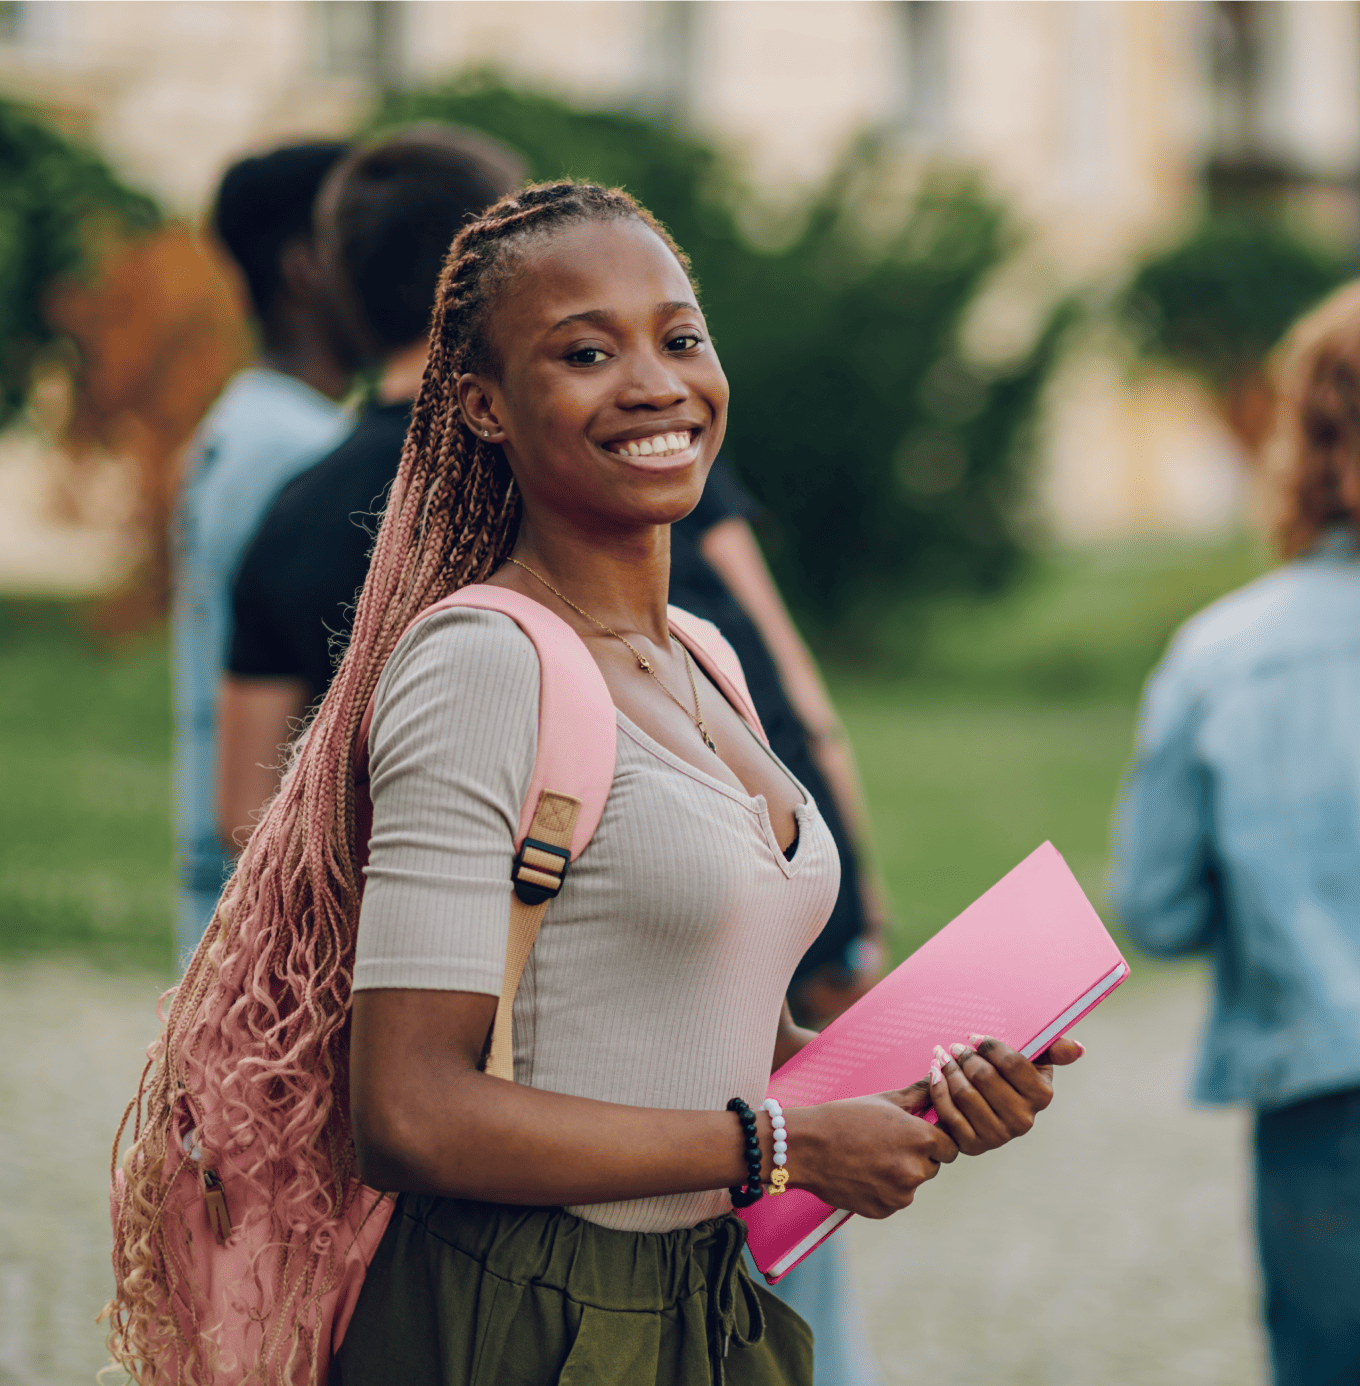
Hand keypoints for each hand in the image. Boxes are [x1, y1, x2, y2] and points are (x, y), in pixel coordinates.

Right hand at [786, 1091, 958, 1218]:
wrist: (805, 1147)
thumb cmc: (845, 1117)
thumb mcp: (885, 1100)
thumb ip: (919, 1093)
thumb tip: (940, 1076)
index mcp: (921, 1138)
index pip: (951, 1146)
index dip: (936, 1139)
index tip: (918, 1134)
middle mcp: (916, 1170)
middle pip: (933, 1166)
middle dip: (918, 1156)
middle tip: (888, 1143)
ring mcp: (900, 1194)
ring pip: (912, 1183)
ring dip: (901, 1174)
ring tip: (870, 1156)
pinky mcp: (884, 1210)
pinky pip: (894, 1199)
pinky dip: (883, 1189)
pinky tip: (862, 1172)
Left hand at [921, 1034, 1083, 1155]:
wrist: (986, 1107)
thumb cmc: (1010, 1076)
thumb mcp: (1034, 1060)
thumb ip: (1054, 1050)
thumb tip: (1078, 1048)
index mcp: (1042, 1095)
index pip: (1012, 1062)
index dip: (988, 1045)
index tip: (972, 1036)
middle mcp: (1024, 1120)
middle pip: (984, 1077)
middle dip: (964, 1056)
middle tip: (953, 1047)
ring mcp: (999, 1136)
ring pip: (965, 1093)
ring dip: (948, 1070)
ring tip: (941, 1057)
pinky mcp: (974, 1146)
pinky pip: (949, 1113)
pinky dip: (938, 1089)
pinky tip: (934, 1074)